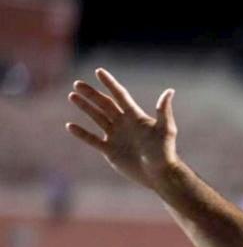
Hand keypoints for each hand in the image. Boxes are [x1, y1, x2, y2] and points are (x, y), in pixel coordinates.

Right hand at [65, 68, 179, 190]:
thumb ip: (164, 111)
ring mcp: (116, 136)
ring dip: (85, 107)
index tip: (99, 71)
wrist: (160, 175)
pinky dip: (82, 133)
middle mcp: (124, 124)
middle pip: (105, 104)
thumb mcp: (166, 130)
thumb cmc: (165, 152)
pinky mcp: (110, 151)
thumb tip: (169, 91)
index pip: (120, 95)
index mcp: (136, 117)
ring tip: (72, 96)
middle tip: (77, 83)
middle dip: (91, 94)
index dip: (110, 83)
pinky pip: (93, 139)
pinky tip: (70, 126)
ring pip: (97, 118)